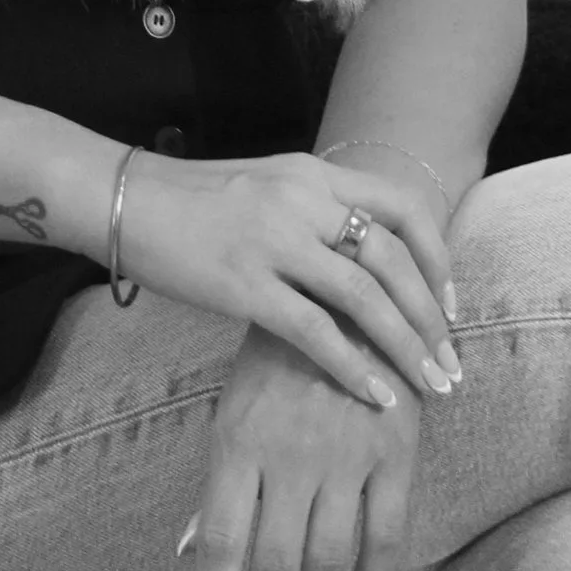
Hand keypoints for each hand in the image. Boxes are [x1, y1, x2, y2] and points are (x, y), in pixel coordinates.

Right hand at [111, 147, 460, 410]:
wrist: (118, 197)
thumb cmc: (186, 200)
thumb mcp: (263, 185)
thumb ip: (310, 211)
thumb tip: (353, 254)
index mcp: (313, 174)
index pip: (404, 209)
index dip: (438, 259)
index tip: (450, 304)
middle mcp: (303, 201)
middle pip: (395, 259)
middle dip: (433, 317)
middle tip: (452, 362)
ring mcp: (275, 241)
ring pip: (366, 298)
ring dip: (407, 346)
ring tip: (431, 386)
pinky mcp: (243, 284)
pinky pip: (315, 332)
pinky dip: (353, 367)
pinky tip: (375, 396)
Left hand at [181, 324, 423, 570]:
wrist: (346, 289)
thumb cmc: (276, 362)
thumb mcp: (231, 412)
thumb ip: (219, 487)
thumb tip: (189, 553)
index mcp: (237, 444)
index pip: (221, 545)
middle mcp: (289, 456)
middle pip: (274, 565)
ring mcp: (346, 456)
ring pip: (328, 560)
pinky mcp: (396, 452)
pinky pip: (387, 535)